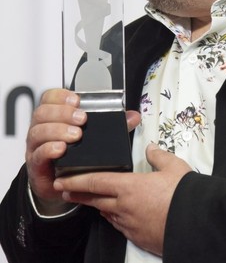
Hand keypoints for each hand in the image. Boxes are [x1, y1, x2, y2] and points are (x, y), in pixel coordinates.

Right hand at [26, 88, 140, 215]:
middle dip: (63, 113)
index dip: (61, 96)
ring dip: (57, 130)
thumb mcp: (93, 139)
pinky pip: (37, 154)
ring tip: (75, 135)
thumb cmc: (75, 157)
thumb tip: (132, 116)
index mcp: (54, 117)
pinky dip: (49, 149)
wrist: (61, 185)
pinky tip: (61, 150)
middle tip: (81, 119)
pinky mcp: (36, 165)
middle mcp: (42, 129)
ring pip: (38, 131)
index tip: (77, 100)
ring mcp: (36, 146)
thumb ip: (112, 126)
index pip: (50, 98)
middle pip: (43, 112)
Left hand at [54, 144, 191, 255]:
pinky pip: (119, 225)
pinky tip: (113, 214)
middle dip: (78, 195)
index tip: (62, 181)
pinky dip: (112, 217)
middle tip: (65, 191)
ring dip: (95, 206)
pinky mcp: (137, 236)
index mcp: (130, 187)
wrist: (196, 224)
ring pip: (106, 213)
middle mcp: (124, 207)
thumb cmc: (185, 195)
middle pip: (94, 199)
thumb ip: (158, 155)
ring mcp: (129, 224)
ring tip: (89, 200)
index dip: (76, 181)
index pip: (96, 182)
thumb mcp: (174, 166)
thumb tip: (151, 148)